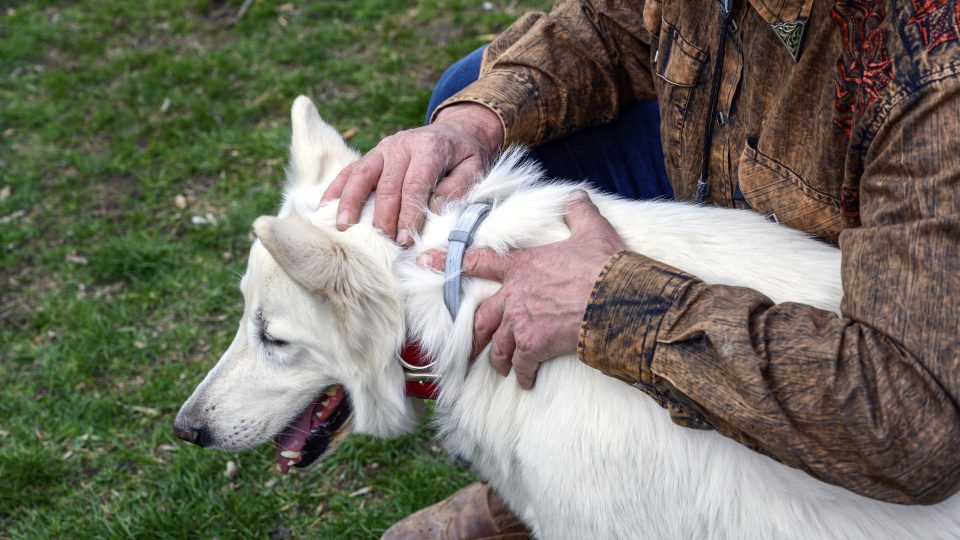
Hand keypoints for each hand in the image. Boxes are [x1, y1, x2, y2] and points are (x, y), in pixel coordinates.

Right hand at [321, 103, 502, 245]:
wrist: (457, 130)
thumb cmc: (465, 155)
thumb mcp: (474, 167)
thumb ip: (458, 187)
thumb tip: (436, 209)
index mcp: (429, 148)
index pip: (415, 185)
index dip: (409, 213)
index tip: (405, 239)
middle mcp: (402, 145)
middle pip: (387, 184)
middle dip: (383, 216)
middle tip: (382, 243)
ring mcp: (383, 148)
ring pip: (362, 174)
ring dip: (351, 201)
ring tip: (344, 226)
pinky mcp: (372, 155)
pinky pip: (350, 170)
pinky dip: (336, 188)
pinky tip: (325, 206)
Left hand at [420, 192, 625, 388]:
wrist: (618, 300)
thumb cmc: (605, 266)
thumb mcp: (592, 230)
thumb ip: (578, 211)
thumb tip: (575, 195)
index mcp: (523, 265)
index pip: (478, 261)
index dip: (448, 261)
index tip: (424, 262)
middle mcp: (515, 294)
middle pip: (482, 316)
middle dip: (472, 334)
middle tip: (465, 346)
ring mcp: (522, 321)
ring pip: (497, 344)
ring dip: (497, 358)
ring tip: (501, 368)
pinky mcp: (535, 346)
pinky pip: (522, 364)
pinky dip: (523, 374)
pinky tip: (526, 381)